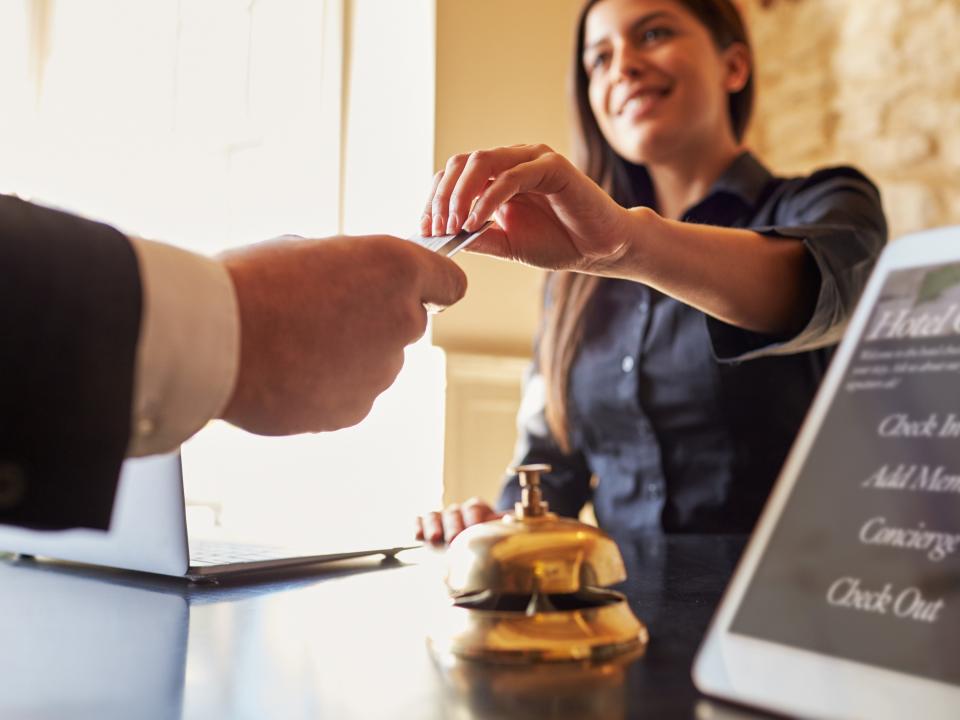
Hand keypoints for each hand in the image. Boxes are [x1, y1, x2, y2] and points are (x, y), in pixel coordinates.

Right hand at [219, 234, 465, 433]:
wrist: (213, 340)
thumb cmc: (251, 283)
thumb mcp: (307, 250)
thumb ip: (349, 269)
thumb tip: (350, 283)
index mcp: (397, 270)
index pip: (449, 283)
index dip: (431, 285)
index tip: (413, 290)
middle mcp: (402, 322)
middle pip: (406, 323)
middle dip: (375, 319)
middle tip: (322, 313)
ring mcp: (382, 372)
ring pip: (377, 362)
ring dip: (349, 355)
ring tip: (293, 345)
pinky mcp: (356, 410)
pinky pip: (351, 394)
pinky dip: (327, 387)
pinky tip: (288, 373)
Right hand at [415, 498, 502, 544]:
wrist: (473, 553)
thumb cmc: (487, 541)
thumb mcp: (498, 533)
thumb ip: (504, 526)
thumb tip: (510, 520)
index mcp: (477, 510)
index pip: (474, 507)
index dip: (474, 517)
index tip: (474, 528)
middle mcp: (457, 512)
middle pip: (453, 512)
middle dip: (453, 525)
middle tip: (453, 539)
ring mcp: (440, 519)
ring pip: (434, 516)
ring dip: (433, 526)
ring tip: (434, 539)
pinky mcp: (425, 527)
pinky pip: (419, 521)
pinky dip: (417, 526)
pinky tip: (417, 536)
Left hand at [420, 144, 633, 271]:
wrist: (600, 250)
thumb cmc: (558, 242)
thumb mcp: (506, 244)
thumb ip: (477, 237)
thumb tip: (441, 238)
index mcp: (498, 174)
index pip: (454, 174)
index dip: (434, 199)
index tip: (425, 230)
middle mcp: (512, 160)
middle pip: (461, 163)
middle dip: (441, 197)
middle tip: (436, 229)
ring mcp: (532, 159)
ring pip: (481, 162)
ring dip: (460, 194)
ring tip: (455, 225)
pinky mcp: (552, 166)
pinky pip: (511, 176)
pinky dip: (488, 198)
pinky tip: (477, 221)